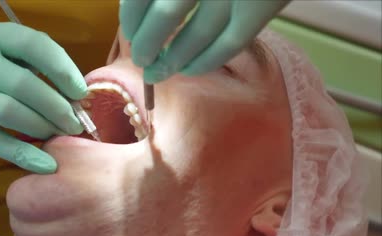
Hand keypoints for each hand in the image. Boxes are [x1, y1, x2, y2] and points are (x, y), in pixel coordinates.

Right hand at [0, 22, 86, 172]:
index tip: (80, 93)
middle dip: (56, 106)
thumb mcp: (2, 66)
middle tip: (73, 124)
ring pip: (11, 111)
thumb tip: (78, 97)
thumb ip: (33, 71)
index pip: (33, 44)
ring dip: (42, 127)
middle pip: (23, 83)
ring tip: (58, 135)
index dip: (62, 69)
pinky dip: (27, 155)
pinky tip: (46, 164)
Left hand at [120, 0, 290, 82]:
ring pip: (197, 34)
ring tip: (160, 71)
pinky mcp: (264, 4)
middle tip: (142, 59)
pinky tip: (191, 70)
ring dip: (174, 59)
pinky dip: (207, 61)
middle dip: (148, 43)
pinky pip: (231, 44)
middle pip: (166, 14)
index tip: (129, 32)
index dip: (131, 16)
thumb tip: (136, 9)